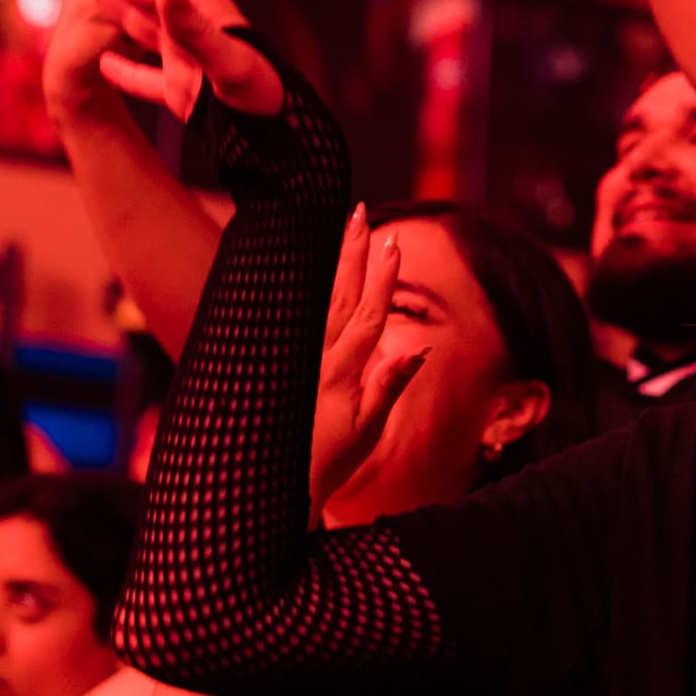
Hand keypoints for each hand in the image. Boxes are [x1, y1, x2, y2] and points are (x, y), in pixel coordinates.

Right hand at [41, 0, 275, 120]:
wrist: (280, 138)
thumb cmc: (263, 96)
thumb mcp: (228, 59)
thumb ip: (194, 25)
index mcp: (196, 5)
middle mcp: (185, 23)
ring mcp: (181, 57)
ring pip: (132, 18)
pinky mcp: (182, 93)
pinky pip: (145, 80)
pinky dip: (124, 72)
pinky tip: (106, 65)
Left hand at [307, 205, 429, 507]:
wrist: (278, 481)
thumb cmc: (332, 459)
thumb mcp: (369, 429)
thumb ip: (390, 386)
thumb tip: (418, 350)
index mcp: (342, 372)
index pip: (368, 316)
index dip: (382, 280)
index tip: (393, 244)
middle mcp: (318, 357)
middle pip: (339, 295)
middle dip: (352, 252)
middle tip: (360, 213)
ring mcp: (300, 358)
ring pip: (318, 300)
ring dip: (333, 262)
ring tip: (344, 228)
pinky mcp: (288, 362)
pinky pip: (298, 317)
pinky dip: (308, 288)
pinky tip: (312, 267)